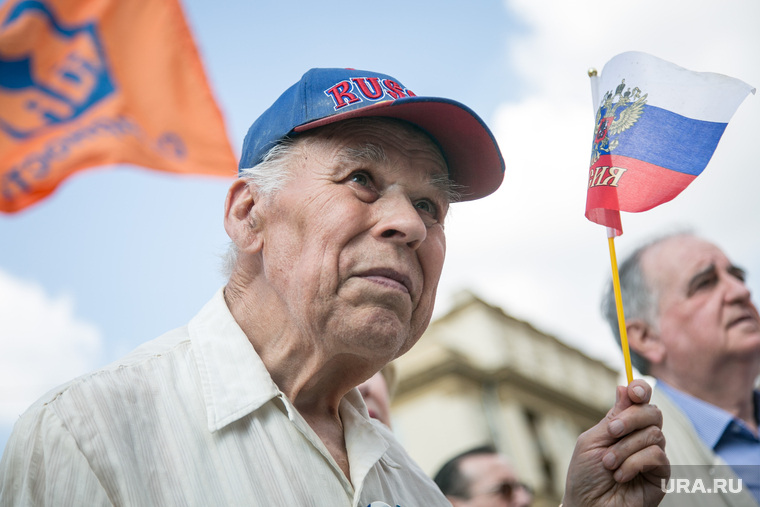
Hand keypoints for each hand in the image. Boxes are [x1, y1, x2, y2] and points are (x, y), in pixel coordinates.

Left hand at [562, 379, 669, 506]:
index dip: (642, 390)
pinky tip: (621, 476)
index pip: (641, 400)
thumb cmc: (585, 476)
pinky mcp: (661, 476)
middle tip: (612, 432)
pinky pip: (657, 456)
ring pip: (654, 434)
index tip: (635, 391)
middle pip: (653, 412)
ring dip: (626, 448)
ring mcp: (653, 456)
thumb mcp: (592, 441)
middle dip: (631, 419)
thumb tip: (624, 386)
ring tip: (609, 464)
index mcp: (623, 426)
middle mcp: (641, 438)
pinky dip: (634, 464)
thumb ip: (611, 417)